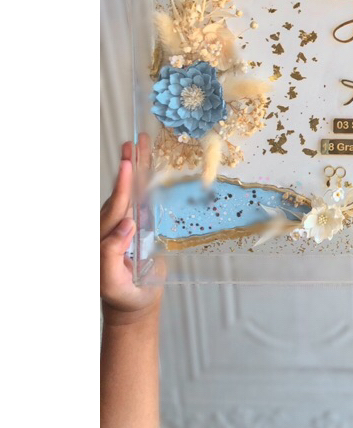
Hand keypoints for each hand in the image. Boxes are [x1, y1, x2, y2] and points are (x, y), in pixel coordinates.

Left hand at [100, 134, 163, 324]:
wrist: (135, 305)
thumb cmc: (123, 296)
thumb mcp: (112, 282)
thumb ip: (111, 255)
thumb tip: (125, 225)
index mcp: (104, 239)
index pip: (115, 209)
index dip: (121, 187)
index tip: (127, 166)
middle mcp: (114, 228)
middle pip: (121, 193)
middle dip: (128, 167)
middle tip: (132, 143)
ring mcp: (127, 225)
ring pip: (132, 193)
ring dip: (137, 168)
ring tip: (141, 145)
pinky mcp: (141, 226)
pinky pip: (143, 200)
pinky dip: (147, 180)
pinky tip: (153, 166)